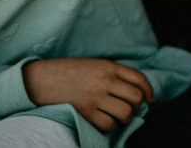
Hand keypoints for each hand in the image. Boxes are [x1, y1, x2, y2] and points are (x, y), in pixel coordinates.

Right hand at [23, 58, 152, 131]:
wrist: (41, 79)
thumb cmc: (68, 72)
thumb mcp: (94, 64)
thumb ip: (113, 74)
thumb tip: (134, 90)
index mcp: (109, 66)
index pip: (139, 79)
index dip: (148, 91)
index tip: (149, 99)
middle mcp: (105, 81)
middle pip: (136, 97)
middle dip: (137, 106)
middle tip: (130, 108)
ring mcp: (95, 97)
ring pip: (125, 113)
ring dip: (125, 118)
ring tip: (118, 117)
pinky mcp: (85, 112)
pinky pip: (108, 125)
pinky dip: (110, 126)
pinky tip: (105, 122)